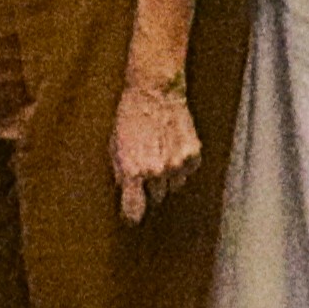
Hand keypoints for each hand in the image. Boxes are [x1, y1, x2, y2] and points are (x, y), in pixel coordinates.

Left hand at [111, 77, 203, 222]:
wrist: (154, 91)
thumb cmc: (130, 116)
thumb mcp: (114, 145)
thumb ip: (120, 172)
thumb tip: (125, 192)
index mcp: (132, 171)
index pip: (134, 210)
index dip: (132, 215)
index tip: (132, 216)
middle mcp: (156, 172)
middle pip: (156, 197)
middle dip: (151, 187)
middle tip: (147, 167)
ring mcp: (177, 165)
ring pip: (174, 186)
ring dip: (167, 177)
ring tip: (161, 154)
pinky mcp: (193, 155)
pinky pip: (188, 172)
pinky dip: (182, 164)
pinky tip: (173, 147)